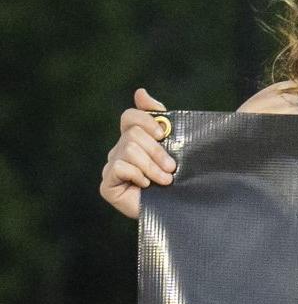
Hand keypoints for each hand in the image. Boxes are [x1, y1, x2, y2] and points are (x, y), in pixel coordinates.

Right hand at [99, 87, 173, 218]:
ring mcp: (112, 167)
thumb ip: (161, 119)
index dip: (146, 120)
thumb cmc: (182, 179)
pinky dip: (138, 176)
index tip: (162, 132)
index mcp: (135, 140)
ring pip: (129, 149)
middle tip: (172, 167)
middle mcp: (120, 151)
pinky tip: (146, 187)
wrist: (184, 211)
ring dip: (152, 167)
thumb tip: (140, 92)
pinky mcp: (107, 184)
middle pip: (133, 134)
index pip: (130, 117)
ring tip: (165, 181)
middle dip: (157, 151)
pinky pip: (119, 167)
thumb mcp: (177, 146)